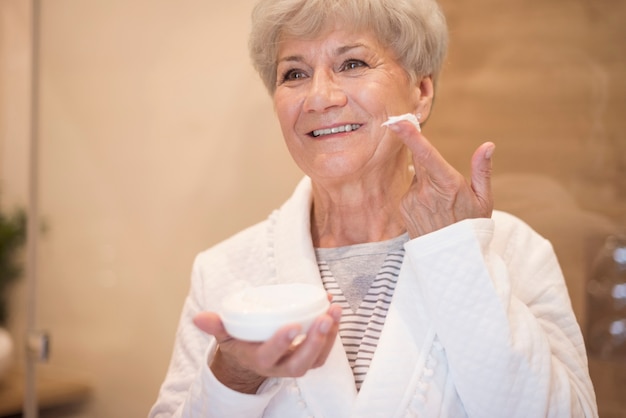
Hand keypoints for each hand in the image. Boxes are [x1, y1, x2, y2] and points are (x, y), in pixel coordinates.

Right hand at [193, 303, 341, 393]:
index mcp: (258, 360)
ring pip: (317, 359)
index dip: (281, 342)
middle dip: (314, 341)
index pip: (270, 355)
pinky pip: (325, 351)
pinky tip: (334, 311)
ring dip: (329, 336)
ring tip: (335, 311)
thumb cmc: (241, 342)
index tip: (292, 325)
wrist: (253, 358)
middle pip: (300, 363)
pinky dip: (332, 333)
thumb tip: (198, 318)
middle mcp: (279, 367)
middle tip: (324, 318)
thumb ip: (216, 326)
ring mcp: (296, 364)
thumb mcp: (226, 335)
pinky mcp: (310, 359)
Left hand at [386, 120, 494, 237]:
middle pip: (420, 160)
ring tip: (441, 204)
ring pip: (417, 177)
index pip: (426, 155)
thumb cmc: (471, 227)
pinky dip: (420, 193)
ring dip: (427, 182)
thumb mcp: (484, 200)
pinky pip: (412, 190)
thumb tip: (487, 146)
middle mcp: (426, 192)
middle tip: (442, 178)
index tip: (397, 122)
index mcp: (447, 185)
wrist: (451, 258)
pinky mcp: (404, 207)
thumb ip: (482, 170)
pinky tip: (431, 209)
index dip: (410, 137)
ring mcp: (412, 200)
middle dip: (425, 156)